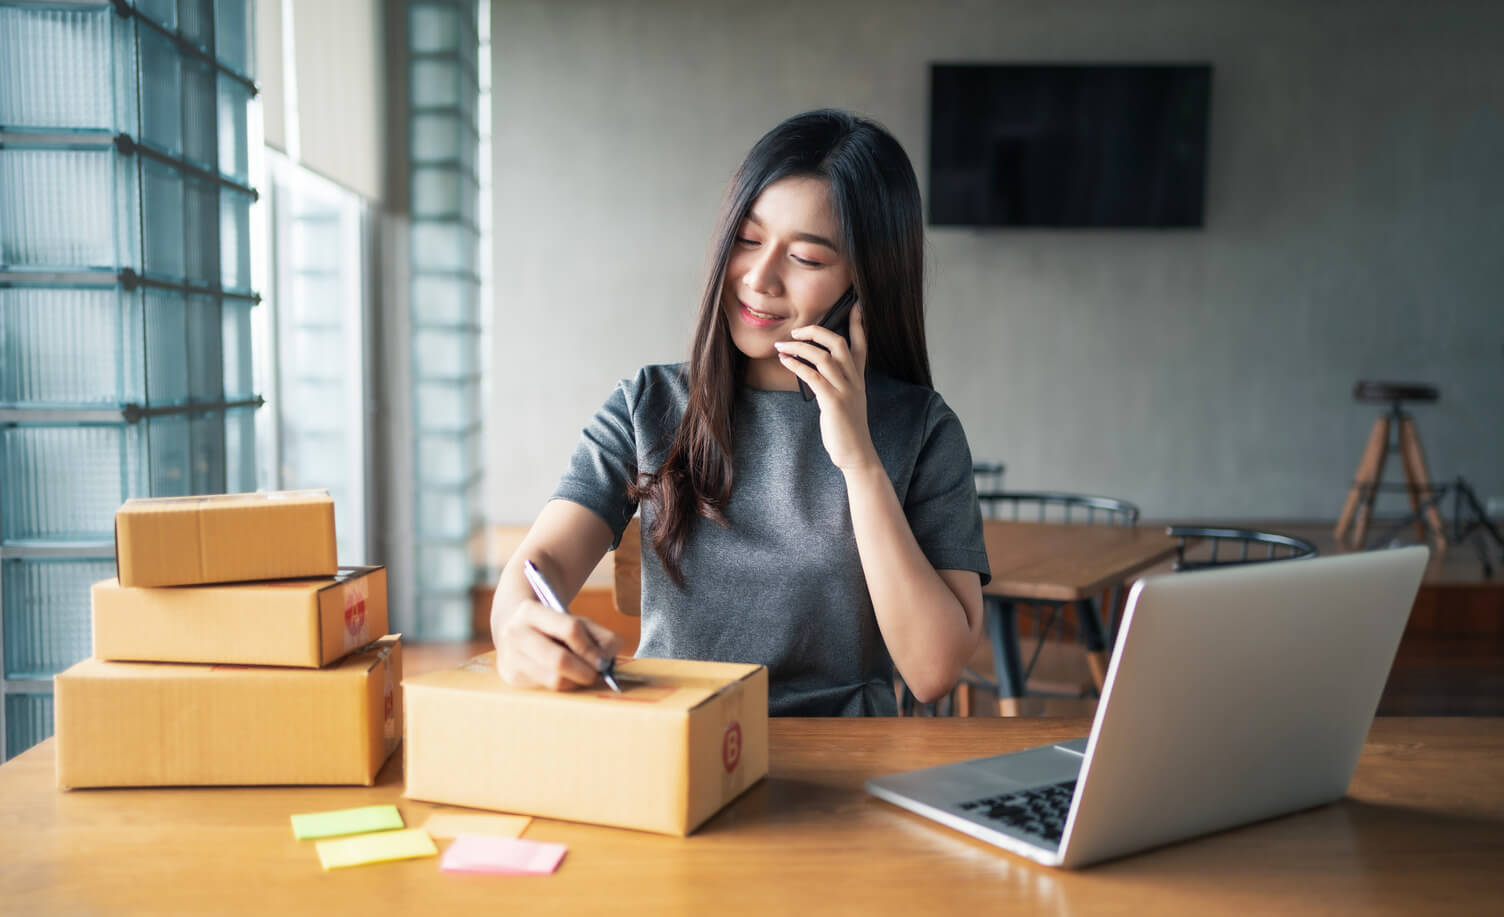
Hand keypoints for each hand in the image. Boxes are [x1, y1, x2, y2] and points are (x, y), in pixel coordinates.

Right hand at [494, 599, 621, 690]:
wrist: (516, 630)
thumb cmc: (553, 626)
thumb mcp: (577, 621)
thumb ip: (599, 635)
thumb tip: (608, 658)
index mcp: (530, 610)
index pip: (570, 629)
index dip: (591, 648)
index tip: (604, 660)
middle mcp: (514, 633)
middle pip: (559, 660)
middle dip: (585, 671)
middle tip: (598, 674)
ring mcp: (510, 657)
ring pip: (554, 679)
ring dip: (576, 681)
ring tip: (584, 674)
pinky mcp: (511, 677)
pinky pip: (547, 689)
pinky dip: (565, 685)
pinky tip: (567, 676)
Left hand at [774, 304, 879, 471]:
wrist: (856, 453)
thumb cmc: (847, 427)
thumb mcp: (847, 400)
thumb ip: (837, 382)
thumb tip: (814, 369)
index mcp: (859, 378)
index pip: (861, 344)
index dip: (857, 324)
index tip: (853, 305)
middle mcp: (854, 380)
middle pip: (839, 343)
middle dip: (817, 331)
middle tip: (797, 330)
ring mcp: (845, 390)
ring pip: (823, 356)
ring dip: (799, 347)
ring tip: (782, 345)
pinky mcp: (833, 402)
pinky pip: (813, 376)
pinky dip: (797, 364)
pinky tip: (785, 360)